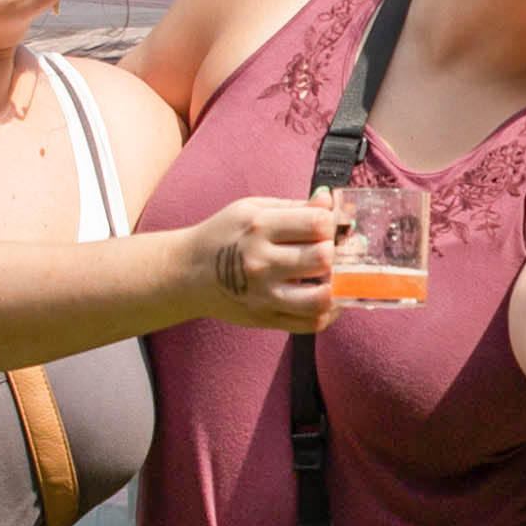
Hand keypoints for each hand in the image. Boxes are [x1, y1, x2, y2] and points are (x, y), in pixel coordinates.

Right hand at [197, 197, 341, 330]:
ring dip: (338, 286)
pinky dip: (330, 313)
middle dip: (336, 252)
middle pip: (323, 258)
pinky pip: (311, 324)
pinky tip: (329, 298)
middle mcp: (261, 262)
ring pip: (321, 298)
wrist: (188, 272)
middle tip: (333, 250)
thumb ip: (295, 206)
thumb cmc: (224, 235)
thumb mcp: (252, 209)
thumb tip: (330, 201)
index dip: (333, 223)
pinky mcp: (266, 318)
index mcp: (260, 228)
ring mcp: (264, 295)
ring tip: (336, 276)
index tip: (330, 226)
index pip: (317, 224)